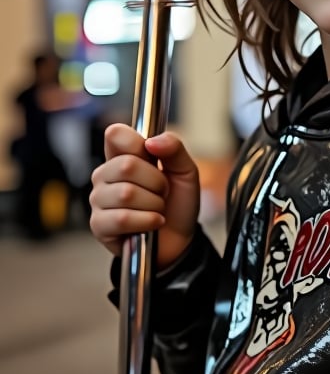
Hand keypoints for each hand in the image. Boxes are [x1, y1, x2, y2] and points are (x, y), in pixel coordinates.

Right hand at [89, 123, 200, 269]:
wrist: (180, 240)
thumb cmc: (177, 204)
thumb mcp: (185, 172)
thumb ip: (174, 149)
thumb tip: (152, 141)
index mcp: (121, 155)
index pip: (115, 134)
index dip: (136, 143)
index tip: (153, 157)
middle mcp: (105, 175)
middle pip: (126, 166)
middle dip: (156, 182)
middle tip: (162, 192)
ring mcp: (99, 200)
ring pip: (126, 194)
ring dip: (154, 204)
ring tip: (157, 209)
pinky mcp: (99, 225)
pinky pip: (122, 218)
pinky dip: (147, 221)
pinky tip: (152, 224)